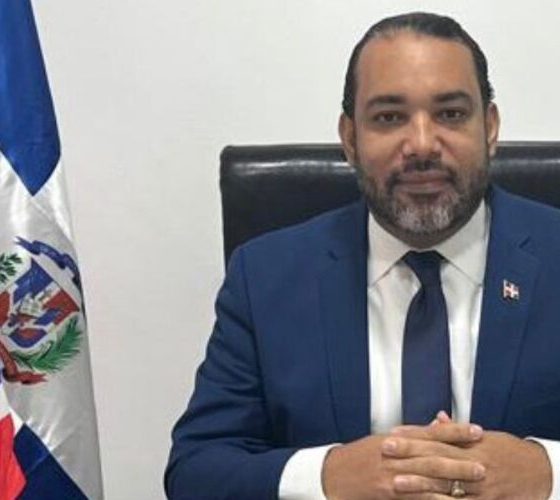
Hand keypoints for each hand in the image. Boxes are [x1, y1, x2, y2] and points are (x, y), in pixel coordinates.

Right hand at [322, 424, 484, 499]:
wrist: (333, 474)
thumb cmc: (359, 457)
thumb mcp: (383, 440)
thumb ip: (411, 436)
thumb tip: (436, 427)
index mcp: (396, 438)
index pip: (431, 433)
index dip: (455, 431)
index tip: (477, 430)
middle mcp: (396, 454)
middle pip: (433, 455)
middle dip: (460, 458)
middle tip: (484, 462)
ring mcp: (392, 474)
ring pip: (428, 477)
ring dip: (453, 480)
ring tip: (475, 482)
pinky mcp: (388, 492)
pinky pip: (418, 498)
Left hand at [390, 417, 551, 498]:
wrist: (536, 471)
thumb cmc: (505, 450)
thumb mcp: (482, 436)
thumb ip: (455, 430)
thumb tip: (436, 418)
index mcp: (470, 442)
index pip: (436, 435)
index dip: (414, 434)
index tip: (392, 432)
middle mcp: (473, 461)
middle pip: (436, 456)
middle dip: (410, 453)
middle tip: (386, 449)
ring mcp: (479, 484)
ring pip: (445, 483)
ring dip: (419, 483)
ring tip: (396, 481)